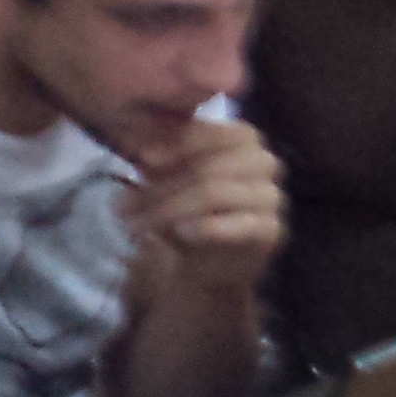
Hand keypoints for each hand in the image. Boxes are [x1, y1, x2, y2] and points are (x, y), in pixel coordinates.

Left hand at [121, 117, 288, 300]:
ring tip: (137, 225)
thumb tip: (141, 150)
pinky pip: (240, 224)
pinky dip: (207, 227)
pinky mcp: (272, 229)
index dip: (174, 145)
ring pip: (216, 193)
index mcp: (244, 138)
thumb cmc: (191, 210)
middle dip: (162, 187)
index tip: (142, 159)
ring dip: (170, 209)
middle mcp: (264, 162)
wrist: (212, 263)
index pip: (209, 133)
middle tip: (123, 206)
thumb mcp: (170, 180)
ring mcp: (271, 196)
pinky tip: (181, 232)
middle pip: (208, 167)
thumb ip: (161, 160)